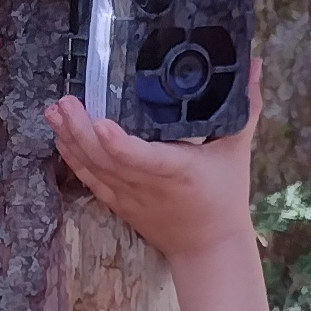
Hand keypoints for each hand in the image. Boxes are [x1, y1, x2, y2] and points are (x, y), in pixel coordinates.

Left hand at [46, 76, 260, 265]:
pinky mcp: (119, 203)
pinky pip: (90, 180)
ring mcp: (129, 196)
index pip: (144, 158)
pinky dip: (73, 159)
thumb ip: (245, 106)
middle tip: (65, 101)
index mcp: (177, 171)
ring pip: (93, 169)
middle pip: (107, 159)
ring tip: (54, 112)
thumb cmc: (225, 196)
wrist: (208, 246)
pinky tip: (60, 138)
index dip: (119, 144)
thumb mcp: (237, 150)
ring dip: (70, 140)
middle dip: (80, 131)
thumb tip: (256, 64)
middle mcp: (147, 185)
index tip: (101, 124)